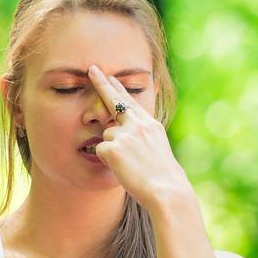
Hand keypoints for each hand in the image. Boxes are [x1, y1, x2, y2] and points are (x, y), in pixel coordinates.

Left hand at [87, 64, 190, 211]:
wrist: (166, 189)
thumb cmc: (163, 176)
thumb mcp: (158, 149)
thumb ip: (144, 137)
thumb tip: (127, 134)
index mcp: (150, 125)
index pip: (131, 102)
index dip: (119, 88)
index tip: (110, 76)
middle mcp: (138, 125)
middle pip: (114, 101)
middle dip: (102, 84)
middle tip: (91, 68)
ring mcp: (125, 135)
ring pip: (106, 136)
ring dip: (111, 150)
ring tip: (129, 164)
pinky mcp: (113, 148)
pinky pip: (100, 151)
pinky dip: (106, 160)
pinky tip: (121, 168)